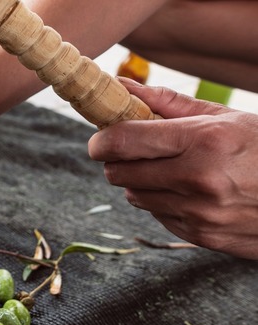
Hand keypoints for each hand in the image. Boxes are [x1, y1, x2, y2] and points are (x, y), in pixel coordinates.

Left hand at [89, 78, 257, 258]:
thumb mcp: (226, 118)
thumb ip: (168, 103)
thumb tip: (124, 87)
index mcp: (203, 141)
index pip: (123, 141)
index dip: (102, 139)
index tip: (101, 137)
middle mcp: (197, 179)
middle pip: (118, 172)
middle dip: (118, 160)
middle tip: (133, 150)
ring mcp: (198, 213)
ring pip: (134, 195)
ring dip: (140, 181)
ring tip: (168, 169)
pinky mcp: (200, 236)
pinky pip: (157, 215)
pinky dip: (161, 202)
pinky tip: (188, 191)